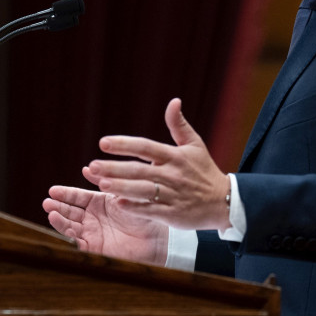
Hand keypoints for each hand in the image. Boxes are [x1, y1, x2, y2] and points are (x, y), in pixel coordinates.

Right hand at [42, 185, 168, 264]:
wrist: (157, 239)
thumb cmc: (144, 214)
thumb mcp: (125, 195)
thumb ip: (108, 182)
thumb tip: (87, 168)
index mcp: (98, 203)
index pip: (77, 197)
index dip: (65, 194)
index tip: (52, 190)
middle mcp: (92, 218)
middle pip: (69, 211)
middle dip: (57, 206)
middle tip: (47, 201)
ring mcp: (91, 234)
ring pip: (69, 226)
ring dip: (59, 220)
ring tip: (51, 212)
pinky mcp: (93, 249)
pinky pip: (76, 243)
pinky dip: (67, 236)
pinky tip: (63, 229)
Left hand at [84, 98, 231, 230]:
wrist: (223, 202)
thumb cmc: (204, 171)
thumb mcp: (195, 145)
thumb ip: (179, 125)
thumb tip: (174, 101)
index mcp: (175, 156)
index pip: (146, 147)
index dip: (125, 144)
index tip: (103, 143)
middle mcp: (172, 175)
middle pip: (139, 170)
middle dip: (115, 168)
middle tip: (92, 166)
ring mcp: (173, 195)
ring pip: (142, 190)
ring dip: (121, 187)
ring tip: (100, 183)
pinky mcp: (173, 214)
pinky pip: (151, 210)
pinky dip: (135, 207)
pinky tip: (118, 204)